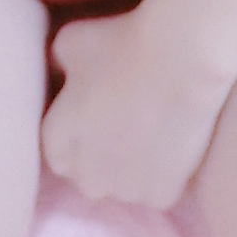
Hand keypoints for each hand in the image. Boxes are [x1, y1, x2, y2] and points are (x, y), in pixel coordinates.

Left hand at [40, 5, 234, 208]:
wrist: (179, 59)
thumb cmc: (119, 43)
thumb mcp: (69, 41)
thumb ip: (57, 65)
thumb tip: (61, 74)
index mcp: (58, 141)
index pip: (57, 151)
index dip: (74, 132)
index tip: (91, 112)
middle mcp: (87, 174)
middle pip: (87, 175)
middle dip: (98, 155)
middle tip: (120, 120)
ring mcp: (125, 189)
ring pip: (122, 186)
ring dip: (128, 168)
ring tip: (147, 129)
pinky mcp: (161, 195)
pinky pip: (153, 191)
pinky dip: (159, 174)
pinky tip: (167, 142)